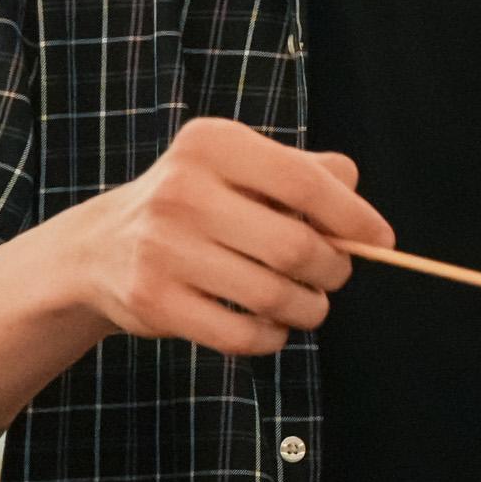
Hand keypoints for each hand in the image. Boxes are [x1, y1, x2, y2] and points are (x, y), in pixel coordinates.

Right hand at [66, 116, 391, 359]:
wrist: (99, 247)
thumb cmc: (195, 201)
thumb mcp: (240, 166)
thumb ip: (305, 173)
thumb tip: (361, 208)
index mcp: (212, 144)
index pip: (304, 183)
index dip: (353, 216)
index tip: (381, 239)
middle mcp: (182, 190)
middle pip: (294, 247)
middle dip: (333, 269)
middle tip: (336, 274)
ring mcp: (163, 249)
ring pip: (272, 296)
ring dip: (308, 308)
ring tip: (310, 303)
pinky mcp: (153, 301)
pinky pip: (241, 335)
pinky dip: (272, 337)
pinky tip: (274, 325)